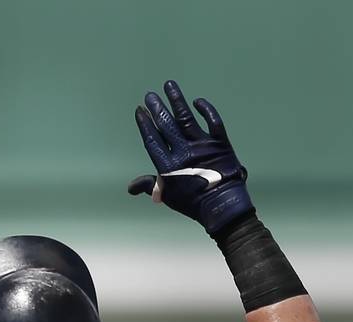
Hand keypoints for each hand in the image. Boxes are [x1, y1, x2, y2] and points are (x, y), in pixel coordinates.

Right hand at [128, 81, 252, 234]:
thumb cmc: (192, 203)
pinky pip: (213, 121)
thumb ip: (149, 185)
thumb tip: (130, 187)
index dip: (145, 124)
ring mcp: (203, 145)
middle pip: (166, 125)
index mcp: (168, 165)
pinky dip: (206, 109)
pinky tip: (197, 101)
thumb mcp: (167, 196)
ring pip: (186, 117)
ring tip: (169, 85)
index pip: (153, 140)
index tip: (140, 111)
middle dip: (157, 108)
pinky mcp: (220, 142)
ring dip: (177, 100)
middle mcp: (183, 151)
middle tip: (150, 95)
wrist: (222, 205)